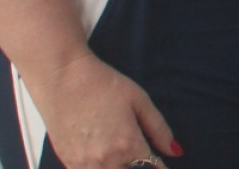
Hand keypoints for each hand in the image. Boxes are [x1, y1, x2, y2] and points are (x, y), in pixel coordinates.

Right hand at [29, 52, 176, 168]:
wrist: (63, 79)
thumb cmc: (102, 84)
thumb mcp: (140, 101)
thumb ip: (159, 129)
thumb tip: (175, 151)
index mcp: (127, 145)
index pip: (151, 168)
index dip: (160, 167)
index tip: (162, 164)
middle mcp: (105, 160)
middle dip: (140, 168)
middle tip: (143, 159)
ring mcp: (84, 164)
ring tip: (126, 160)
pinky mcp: (69, 163)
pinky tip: (107, 161)